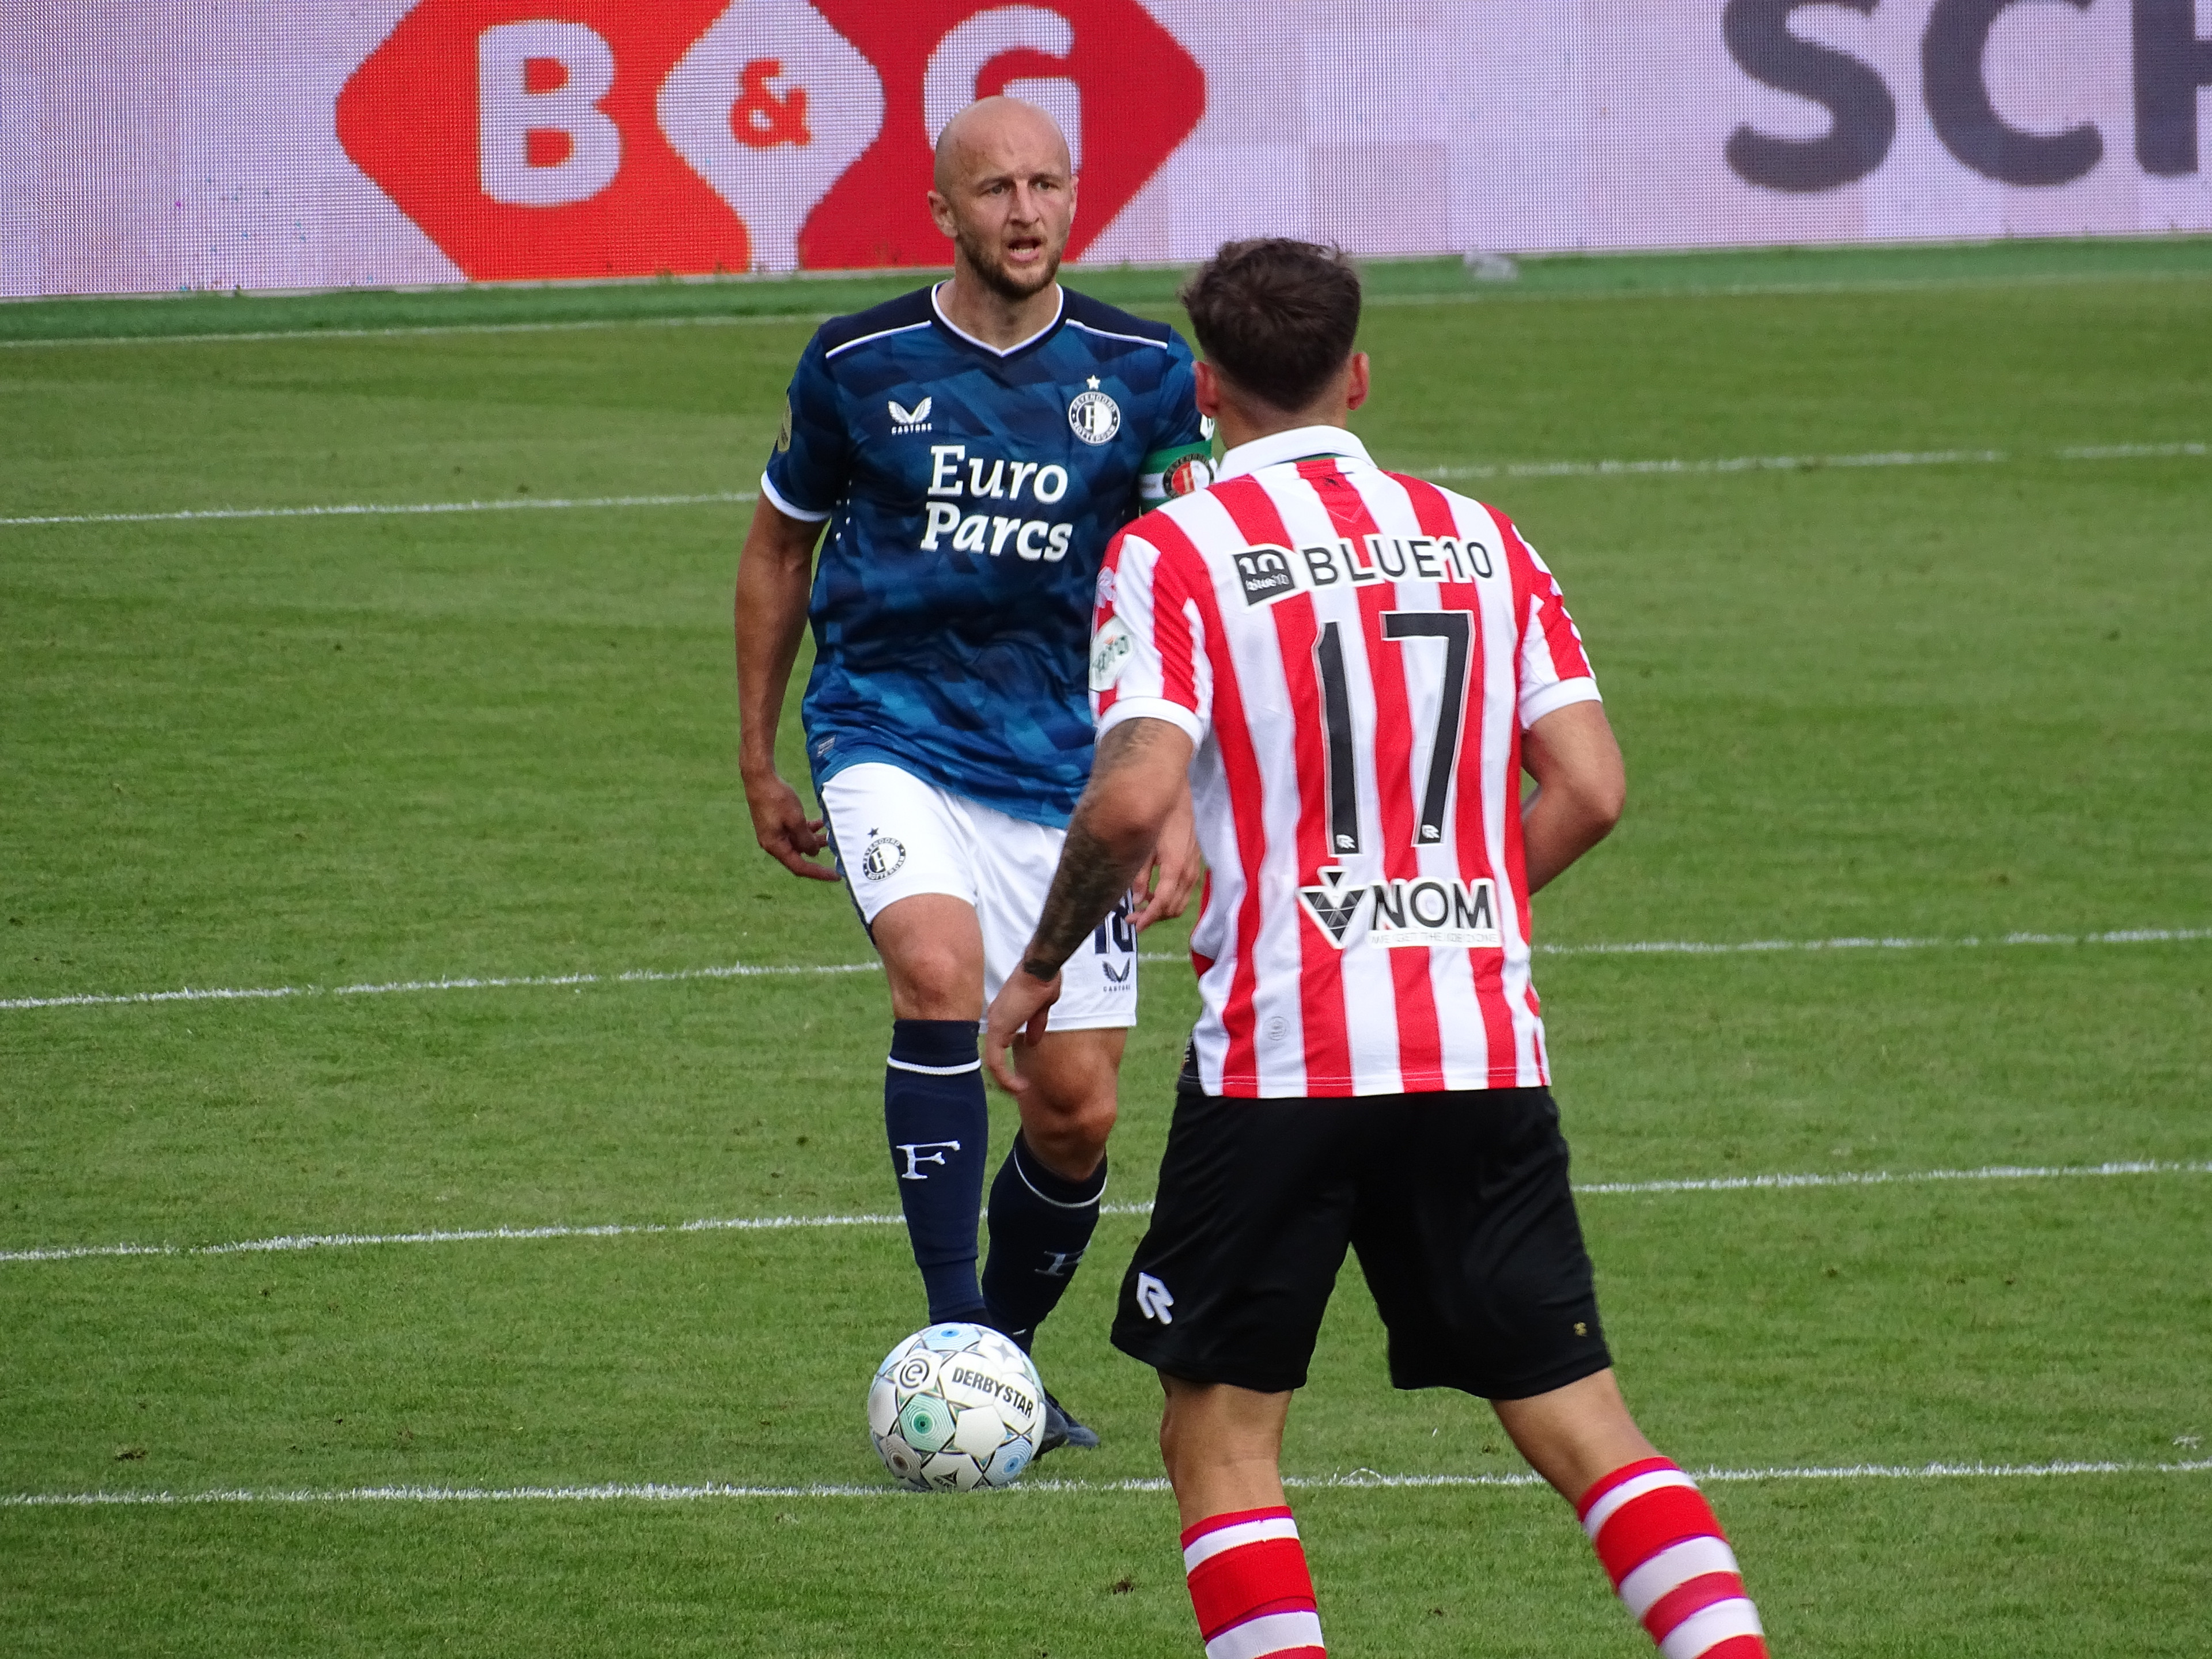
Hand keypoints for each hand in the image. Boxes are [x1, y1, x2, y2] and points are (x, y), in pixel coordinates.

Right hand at [742, 768, 839, 881]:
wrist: (760, 779)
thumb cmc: (777, 798)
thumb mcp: (796, 820)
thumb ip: (805, 839)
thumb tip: (813, 853)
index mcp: (775, 846)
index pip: (799, 867)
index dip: (819, 873)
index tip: (836, 876)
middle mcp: (773, 843)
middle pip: (799, 855)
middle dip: (818, 853)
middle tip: (838, 852)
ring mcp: (775, 833)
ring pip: (799, 842)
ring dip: (814, 839)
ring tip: (831, 833)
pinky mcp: (777, 823)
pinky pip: (794, 832)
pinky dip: (807, 829)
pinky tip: (820, 822)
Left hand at [983, 964, 1061, 1093]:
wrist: (1041, 969)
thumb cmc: (1044, 981)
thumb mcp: (1041, 1009)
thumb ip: (1035, 1025)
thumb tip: (1031, 1041)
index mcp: (1004, 1015)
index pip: (998, 1045)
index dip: (1007, 1063)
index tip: (1020, 1074)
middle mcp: (995, 1020)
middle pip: (992, 1055)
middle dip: (1004, 1076)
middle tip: (1018, 1088)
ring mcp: (994, 1024)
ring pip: (992, 1062)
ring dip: (1005, 1081)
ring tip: (1020, 1090)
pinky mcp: (998, 1028)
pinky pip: (995, 1061)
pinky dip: (1005, 1078)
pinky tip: (1019, 1086)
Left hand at [1130, 785, 1201, 930]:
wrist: (1177, 795)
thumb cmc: (1158, 817)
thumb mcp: (1144, 847)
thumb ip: (1141, 875)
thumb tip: (1138, 899)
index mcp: (1176, 869)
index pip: (1163, 904)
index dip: (1149, 918)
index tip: (1134, 926)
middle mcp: (1189, 873)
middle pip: (1174, 908)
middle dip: (1154, 917)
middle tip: (1132, 917)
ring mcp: (1194, 868)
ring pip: (1181, 902)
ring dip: (1162, 909)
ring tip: (1141, 907)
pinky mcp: (1194, 862)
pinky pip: (1184, 890)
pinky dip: (1170, 897)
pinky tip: (1154, 891)